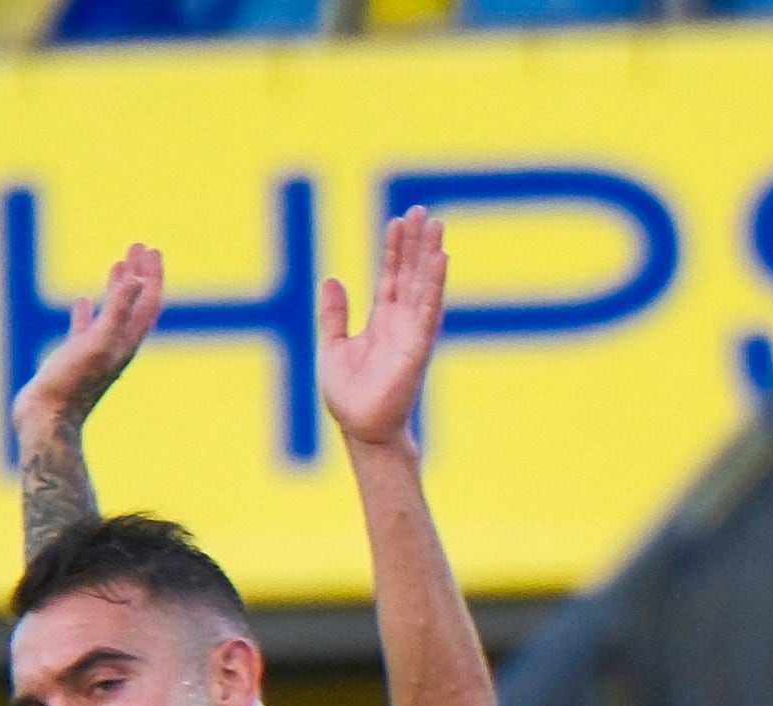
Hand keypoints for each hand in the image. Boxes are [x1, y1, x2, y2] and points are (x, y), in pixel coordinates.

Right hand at [15, 240, 165, 450]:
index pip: (148, 301)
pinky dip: (86, 312)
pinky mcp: (73, 359)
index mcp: (126, 342)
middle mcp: (116, 346)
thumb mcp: (97, 342)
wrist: (46, 420)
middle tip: (138, 247)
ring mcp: (95, 352)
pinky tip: (80, 301)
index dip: (152, 274)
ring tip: (118, 264)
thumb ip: (117, 311)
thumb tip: (137, 279)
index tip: (151, 248)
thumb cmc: (71, 384)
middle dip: (139, 274)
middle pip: (135, 303)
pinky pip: (84, 330)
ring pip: (112, 313)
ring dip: (117, 288)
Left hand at [322, 209, 447, 451]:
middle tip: (422, 210)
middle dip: (416, 242)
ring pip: (424, 285)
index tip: (397, 220)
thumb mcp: (332, 345)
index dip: (394, 248)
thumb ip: (333, 313)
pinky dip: (435, 283)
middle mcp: (400, 322)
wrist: (360, 429)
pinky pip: (429, 308)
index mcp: (382, 320)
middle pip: (411, 273)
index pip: (391, 275)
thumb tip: (332, 278)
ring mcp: (412, 332)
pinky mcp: (418, 346)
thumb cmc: (349, 395)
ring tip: (435, 224)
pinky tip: (441, 258)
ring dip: (430, 254)